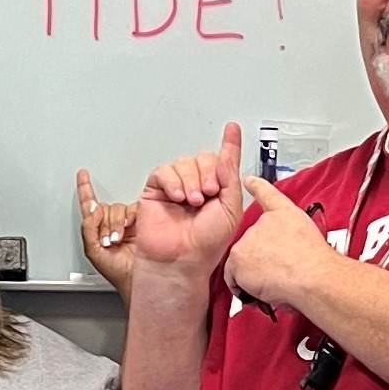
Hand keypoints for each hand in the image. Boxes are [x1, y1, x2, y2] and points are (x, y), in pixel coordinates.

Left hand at [76, 168, 139, 297]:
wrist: (137, 278)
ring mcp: (127, 223)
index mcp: (97, 229)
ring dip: (116, 223)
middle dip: (105, 222)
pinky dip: (128, 218)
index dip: (85, 188)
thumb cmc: (117, 272)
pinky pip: (134, 209)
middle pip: (106, 207)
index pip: (89, 205)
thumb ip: (88, 229)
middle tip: (108, 239)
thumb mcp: (93, 253)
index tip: (82, 174)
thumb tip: (94, 209)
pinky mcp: (142, 221)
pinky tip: (129, 230)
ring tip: (118, 239)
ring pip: (119, 208)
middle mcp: (112, 224)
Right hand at [132, 122, 251, 294]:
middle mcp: (197, 186)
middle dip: (208, 174)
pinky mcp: (156, 190)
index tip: (232, 129)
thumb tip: (231, 143)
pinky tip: (178, 198)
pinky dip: (172, 181)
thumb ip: (230, 173)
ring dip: (191, 181)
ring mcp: (175, 187)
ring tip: (193, 202)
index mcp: (217, 190)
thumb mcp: (230, 207)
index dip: (228, 146)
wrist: (182, 260)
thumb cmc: (206, 243)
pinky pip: (164, 171)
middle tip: (209, 194)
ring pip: (184, 163)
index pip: (221, 161)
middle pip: (203, 158)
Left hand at [223, 175, 343, 315]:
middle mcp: (263, 222)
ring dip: (252, 273)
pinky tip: (261, 287)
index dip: (256, 186)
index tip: (249, 181)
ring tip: (273, 281)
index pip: (266, 194)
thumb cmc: (315, 263)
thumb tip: (288, 245)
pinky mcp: (238, 258)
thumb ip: (293, 233)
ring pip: (242, 261)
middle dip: (260, 258)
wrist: (312, 276)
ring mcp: (248, 239)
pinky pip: (233, 277)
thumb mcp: (309, 237)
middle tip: (278, 271)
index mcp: (284, 214)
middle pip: (252, 241)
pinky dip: (243, 286)